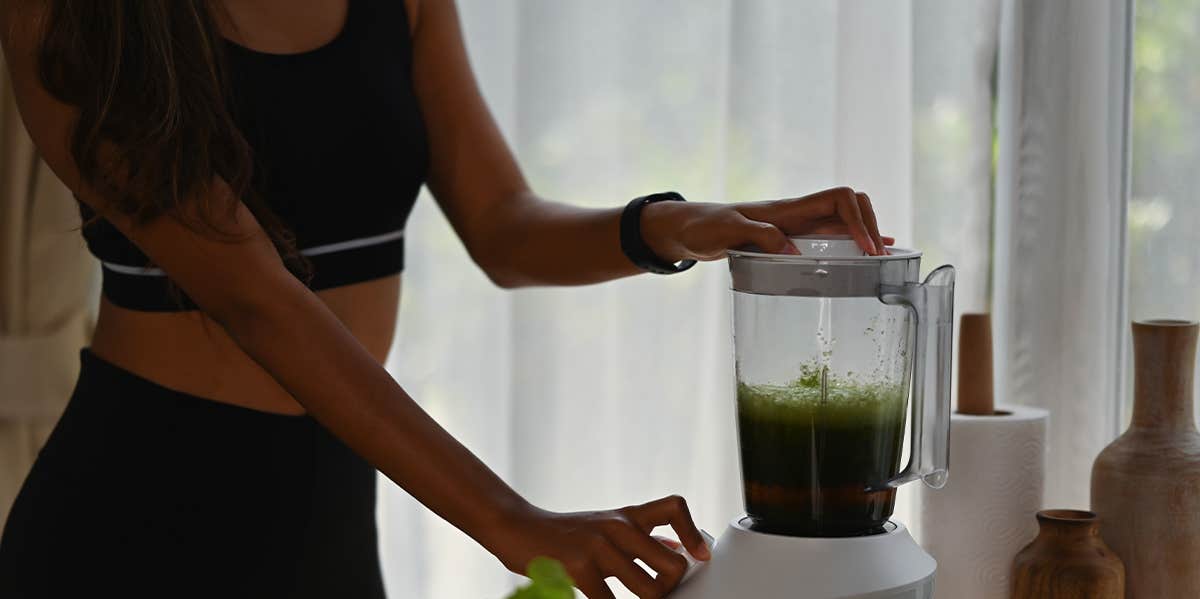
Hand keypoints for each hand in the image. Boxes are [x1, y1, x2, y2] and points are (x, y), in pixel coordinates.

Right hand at [486, 495, 710, 598]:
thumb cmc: (565, 532)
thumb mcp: (606, 525)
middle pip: (673, 565)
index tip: (699, 556)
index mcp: (627, 516)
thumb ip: (641, 536)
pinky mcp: (580, 568)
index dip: (693, 534)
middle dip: (670, 589)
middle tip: (658, 595)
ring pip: (649, 591)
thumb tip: (680, 551)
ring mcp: (600, 547)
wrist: (518, 527)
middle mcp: (619, 527)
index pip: (674, 508)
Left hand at [640, 186, 894, 261]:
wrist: (689, 229)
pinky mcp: (792, 238)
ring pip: (845, 220)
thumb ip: (758, 236)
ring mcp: (798, 225)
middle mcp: (799, 214)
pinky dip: (853, 242)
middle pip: (851, 206)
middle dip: (871, 226)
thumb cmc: (704, 227)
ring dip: (867, 234)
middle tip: (878, 258)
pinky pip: (831, 236)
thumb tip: (794, 253)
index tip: (866, 248)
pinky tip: (868, 254)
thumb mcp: (726, 231)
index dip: (859, 219)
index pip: (839, 198)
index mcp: (788, 209)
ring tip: (884, 258)